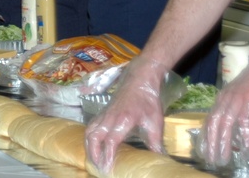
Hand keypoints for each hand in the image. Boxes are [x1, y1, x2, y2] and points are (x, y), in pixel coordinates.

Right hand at [85, 57, 169, 172]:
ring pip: (89, 131)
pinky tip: (94, 144)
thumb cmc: (148, 101)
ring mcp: (104, 114)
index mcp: (123, 120)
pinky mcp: (102, 112)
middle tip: (98, 168)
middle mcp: (109, 117)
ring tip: (94, 159)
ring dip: (89, 146)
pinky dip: (89, 137)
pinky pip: (90, 126)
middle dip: (93, 154)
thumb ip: (155, 142)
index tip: (107, 169)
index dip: (107, 156)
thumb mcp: (155, 122)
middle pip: (93, 137)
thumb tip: (159, 158)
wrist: (139, 80)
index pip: (110, 141)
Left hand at [201, 55, 248, 165]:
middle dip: (210, 143)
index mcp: (223, 99)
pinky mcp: (248, 100)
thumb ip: (247, 116)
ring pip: (224, 124)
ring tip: (222, 158)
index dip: (207, 135)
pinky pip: (243, 121)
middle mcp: (225, 99)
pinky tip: (245, 147)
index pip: (210, 119)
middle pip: (213, 124)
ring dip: (222, 143)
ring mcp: (235, 100)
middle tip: (210, 159)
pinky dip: (244, 135)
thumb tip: (246, 132)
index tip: (205, 150)